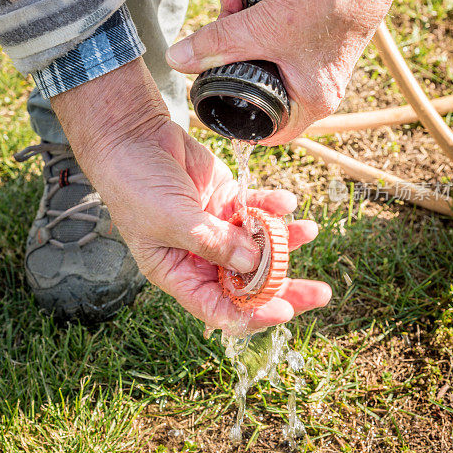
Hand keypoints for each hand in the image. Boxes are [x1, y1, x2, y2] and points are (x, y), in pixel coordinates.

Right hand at [52, 60, 330, 332]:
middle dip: (284, 287)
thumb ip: (213, 242)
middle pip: (248, 283)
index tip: (284, 310)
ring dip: (285, 242)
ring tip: (310, 231)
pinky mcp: (228, 201)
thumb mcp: (171, 218)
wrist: (132, 138)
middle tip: (320, 294)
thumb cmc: (136, 185)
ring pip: (259, 247)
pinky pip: (258, 211)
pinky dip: (274, 208)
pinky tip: (287, 202)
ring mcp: (217, 229)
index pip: (218, 307)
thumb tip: (254, 264)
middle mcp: (200, 257)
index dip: (252, 313)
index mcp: (179, 273)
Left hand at [166, 0, 431, 144]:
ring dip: (240, 22)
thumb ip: (218, 44)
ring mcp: (312, 57)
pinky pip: (272, 28)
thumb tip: (176, 60)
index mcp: (311, 100)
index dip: (237, 120)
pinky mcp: (309, 29)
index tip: (211, 99)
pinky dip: (257, 8)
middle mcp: (314, 84)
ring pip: (261, 50)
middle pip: (256, 81)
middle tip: (219, 23)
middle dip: (230, 50)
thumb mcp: (265, 25)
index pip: (268, 130)